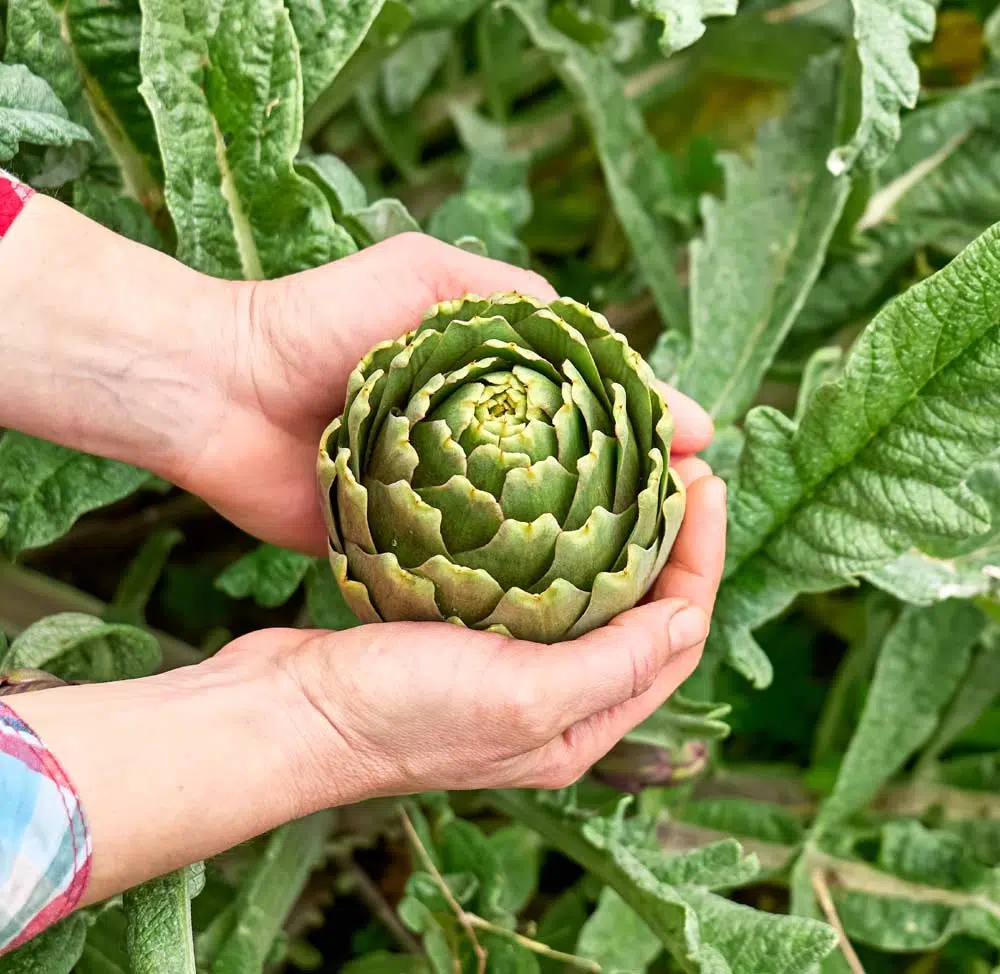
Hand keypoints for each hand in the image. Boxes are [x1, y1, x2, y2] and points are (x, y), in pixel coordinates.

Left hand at [181, 232, 714, 553]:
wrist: (219, 390)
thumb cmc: (318, 322)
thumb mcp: (424, 276)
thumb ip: (507, 296)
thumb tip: (604, 337)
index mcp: (489, 388)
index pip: (592, 407)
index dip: (650, 425)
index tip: (702, 447)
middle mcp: (477, 448)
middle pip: (576, 476)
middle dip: (639, 496)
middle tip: (693, 515)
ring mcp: (444, 502)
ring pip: (534, 532)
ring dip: (592, 551)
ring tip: (653, 571)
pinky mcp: (403, 548)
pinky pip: (471, 573)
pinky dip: (515, 588)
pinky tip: (568, 608)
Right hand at [235, 460, 725, 797]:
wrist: (289, 712)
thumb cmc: (398, 714)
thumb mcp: (523, 696)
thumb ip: (614, 666)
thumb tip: (691, 620)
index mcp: (580, 725)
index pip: (673, 634)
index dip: (700, 557)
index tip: (703, 481)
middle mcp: (554, 698)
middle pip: (639, 612)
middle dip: (669, 540)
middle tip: (678, 464)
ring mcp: (508, 665)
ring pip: (588, 593)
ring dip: (616, 535)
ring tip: (630, 469)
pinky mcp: (464, 634)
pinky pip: (533, 583)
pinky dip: (555, 540)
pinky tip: (552, 496)